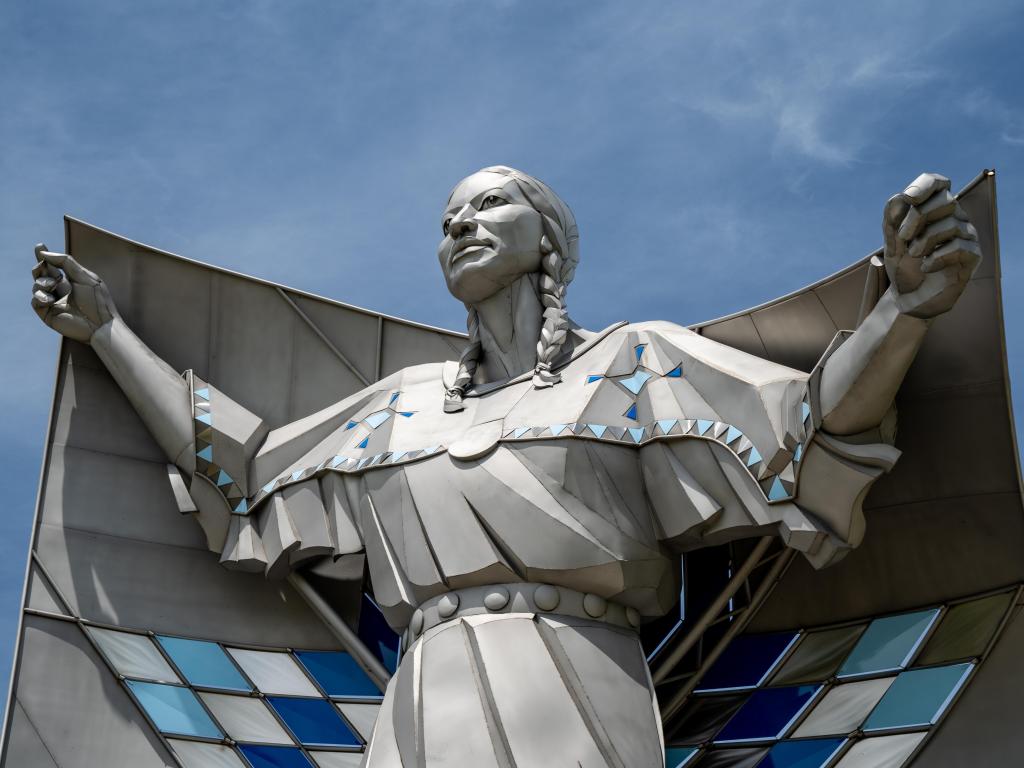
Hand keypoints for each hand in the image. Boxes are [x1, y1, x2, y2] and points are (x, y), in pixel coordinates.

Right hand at [31, 244, 118, 342]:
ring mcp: (53, 303)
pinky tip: (50, 299)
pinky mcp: (48, 314)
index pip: (52, 267)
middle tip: (45, 267)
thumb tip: (44, 253)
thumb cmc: (97, 300)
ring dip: (42, 282)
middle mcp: (59, 291)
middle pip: (40, 274)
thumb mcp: (84, 276)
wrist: (101, 324)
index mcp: (69, 281)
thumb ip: (66, 262)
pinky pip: (34, 301)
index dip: (44, 256)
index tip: (39, 246)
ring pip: (36, 286)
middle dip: (40, 268)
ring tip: (53, 285)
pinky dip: (39, 297)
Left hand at [883, 172, 981, 318]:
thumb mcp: (891, 243)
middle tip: (902, 237)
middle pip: (945, 200)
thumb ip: (891, 220)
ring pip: (951, 224)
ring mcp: (966, 235)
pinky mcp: (972, 255)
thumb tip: (899, 198)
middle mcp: (954, 217)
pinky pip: (959, 246)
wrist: (910, 298)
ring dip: (925, 240)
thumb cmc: (903, 266)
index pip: (938, 183)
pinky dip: (936, 257)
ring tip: (914, 255)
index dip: (925, 185)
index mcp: (934, 210)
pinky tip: (926, 267)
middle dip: (917, 217)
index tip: (908, 198)